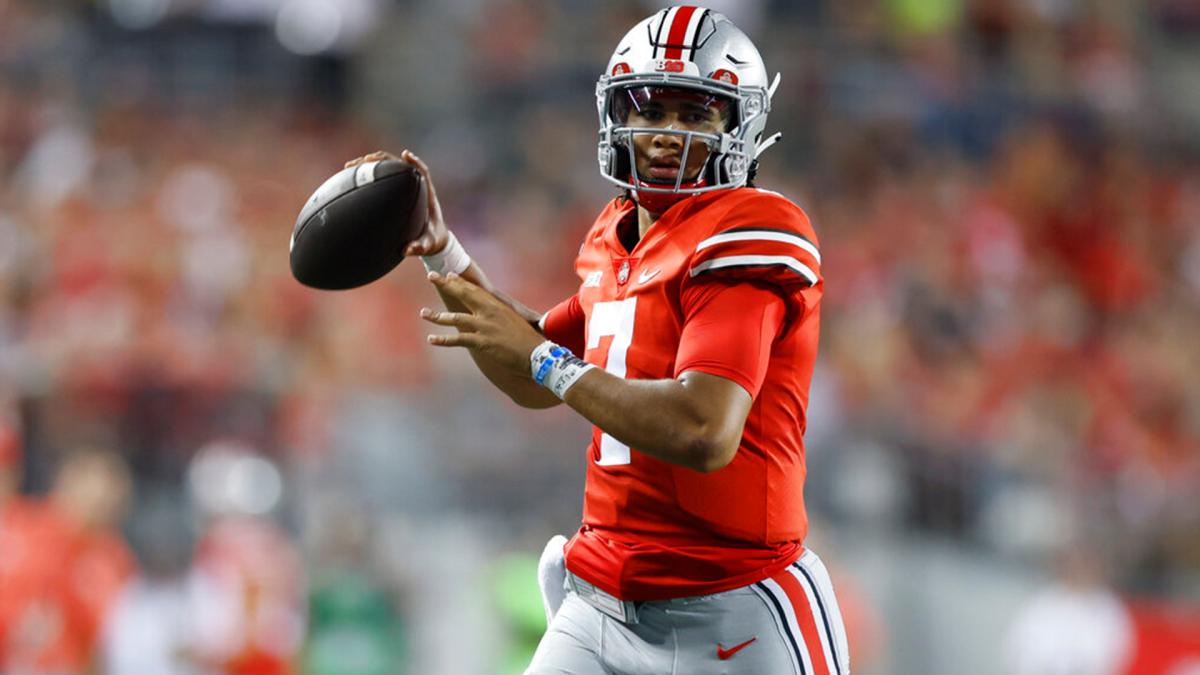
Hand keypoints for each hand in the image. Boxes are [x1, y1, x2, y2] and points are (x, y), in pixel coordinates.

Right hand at [344, 149, 450, 255]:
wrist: (433, 241)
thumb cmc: (432, 241)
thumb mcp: (427, 245)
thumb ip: (419, 248)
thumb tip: (407, 250)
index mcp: (427, 195)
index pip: (422, 172)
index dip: (414, 162)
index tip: (405, 155)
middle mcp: (415, 187)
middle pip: (399, 165)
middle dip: (381, 160)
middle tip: (363, 161)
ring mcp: (404, 189)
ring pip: (387, 170)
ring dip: (370, 165)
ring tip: (349, 167)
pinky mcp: (396, 193)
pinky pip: (381, 180)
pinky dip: (367, 177)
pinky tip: (350, 179)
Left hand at [420, 272, 545, 376]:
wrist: (537, 354)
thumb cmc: (529, 341)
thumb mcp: (515, 323)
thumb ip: (502, 319)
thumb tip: (496, 320)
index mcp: (498, 306)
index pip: (476, 290)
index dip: (461, 282)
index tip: (450, 275)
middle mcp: (490, 312)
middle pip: (463, 295)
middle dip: (446, 284)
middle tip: (432, 276)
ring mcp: (485, 326)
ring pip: (456, 318)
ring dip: (437, 316)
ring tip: (423, 313)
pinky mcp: (483, 342)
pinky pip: (458, 339)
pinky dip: (443, 340)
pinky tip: (431, 339)